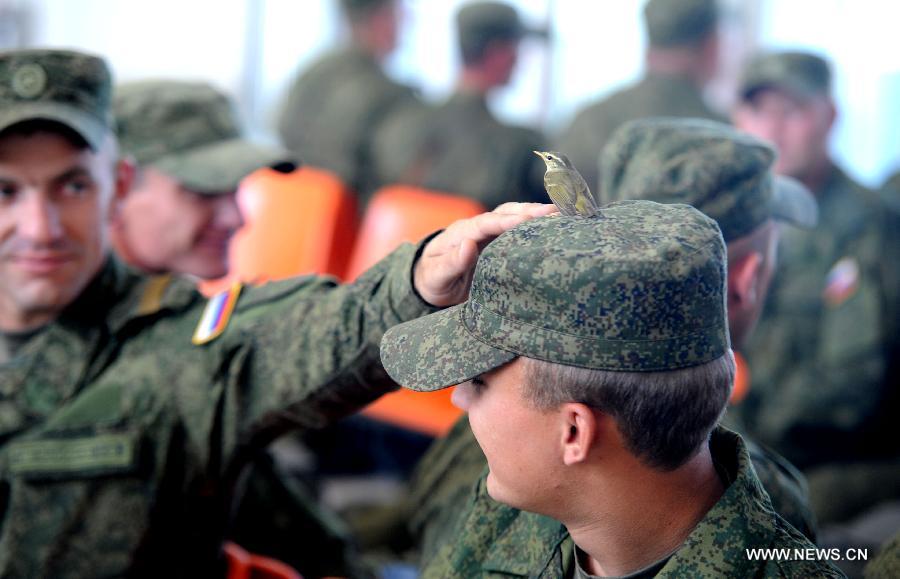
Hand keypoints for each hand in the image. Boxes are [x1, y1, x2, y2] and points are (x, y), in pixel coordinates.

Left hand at [413, 203, 555, 306]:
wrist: (430, 283)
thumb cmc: (432, 280)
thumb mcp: (436, 276)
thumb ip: (451, 263)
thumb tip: (469, 244)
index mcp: (461, 232)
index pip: (487, 222)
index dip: (508, 220)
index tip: (530, 218)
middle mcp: (478, 228)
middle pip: (506, 213)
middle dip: (531, 211)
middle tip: (557, 211)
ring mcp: (490, 234)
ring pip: (516, 217)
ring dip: (538, 215)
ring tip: (564, 214)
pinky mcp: (500, 243)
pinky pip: (520, 231)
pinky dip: (537, 228)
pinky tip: (557, 228)